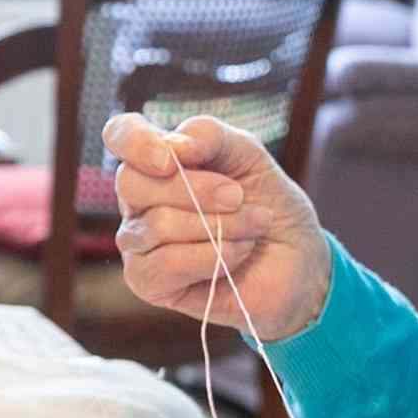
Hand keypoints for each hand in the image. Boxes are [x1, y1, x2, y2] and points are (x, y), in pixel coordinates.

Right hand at [103, 113, 329, 339]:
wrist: (297, 262)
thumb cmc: (267, 204)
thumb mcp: (249, 155)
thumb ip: (210, 136)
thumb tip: (175, 145)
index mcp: (157, 160)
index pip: (120, 135)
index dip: (136, 143)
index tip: (172, 160)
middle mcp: (139, 200)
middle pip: (132, 182)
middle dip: (195, 189)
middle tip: (238, 197)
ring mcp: (139, 243)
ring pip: (157, 225)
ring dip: (219, 225)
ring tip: (254, 227)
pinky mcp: (148, 282)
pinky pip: (167, 264)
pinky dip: (213, 256)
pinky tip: (238, 254)